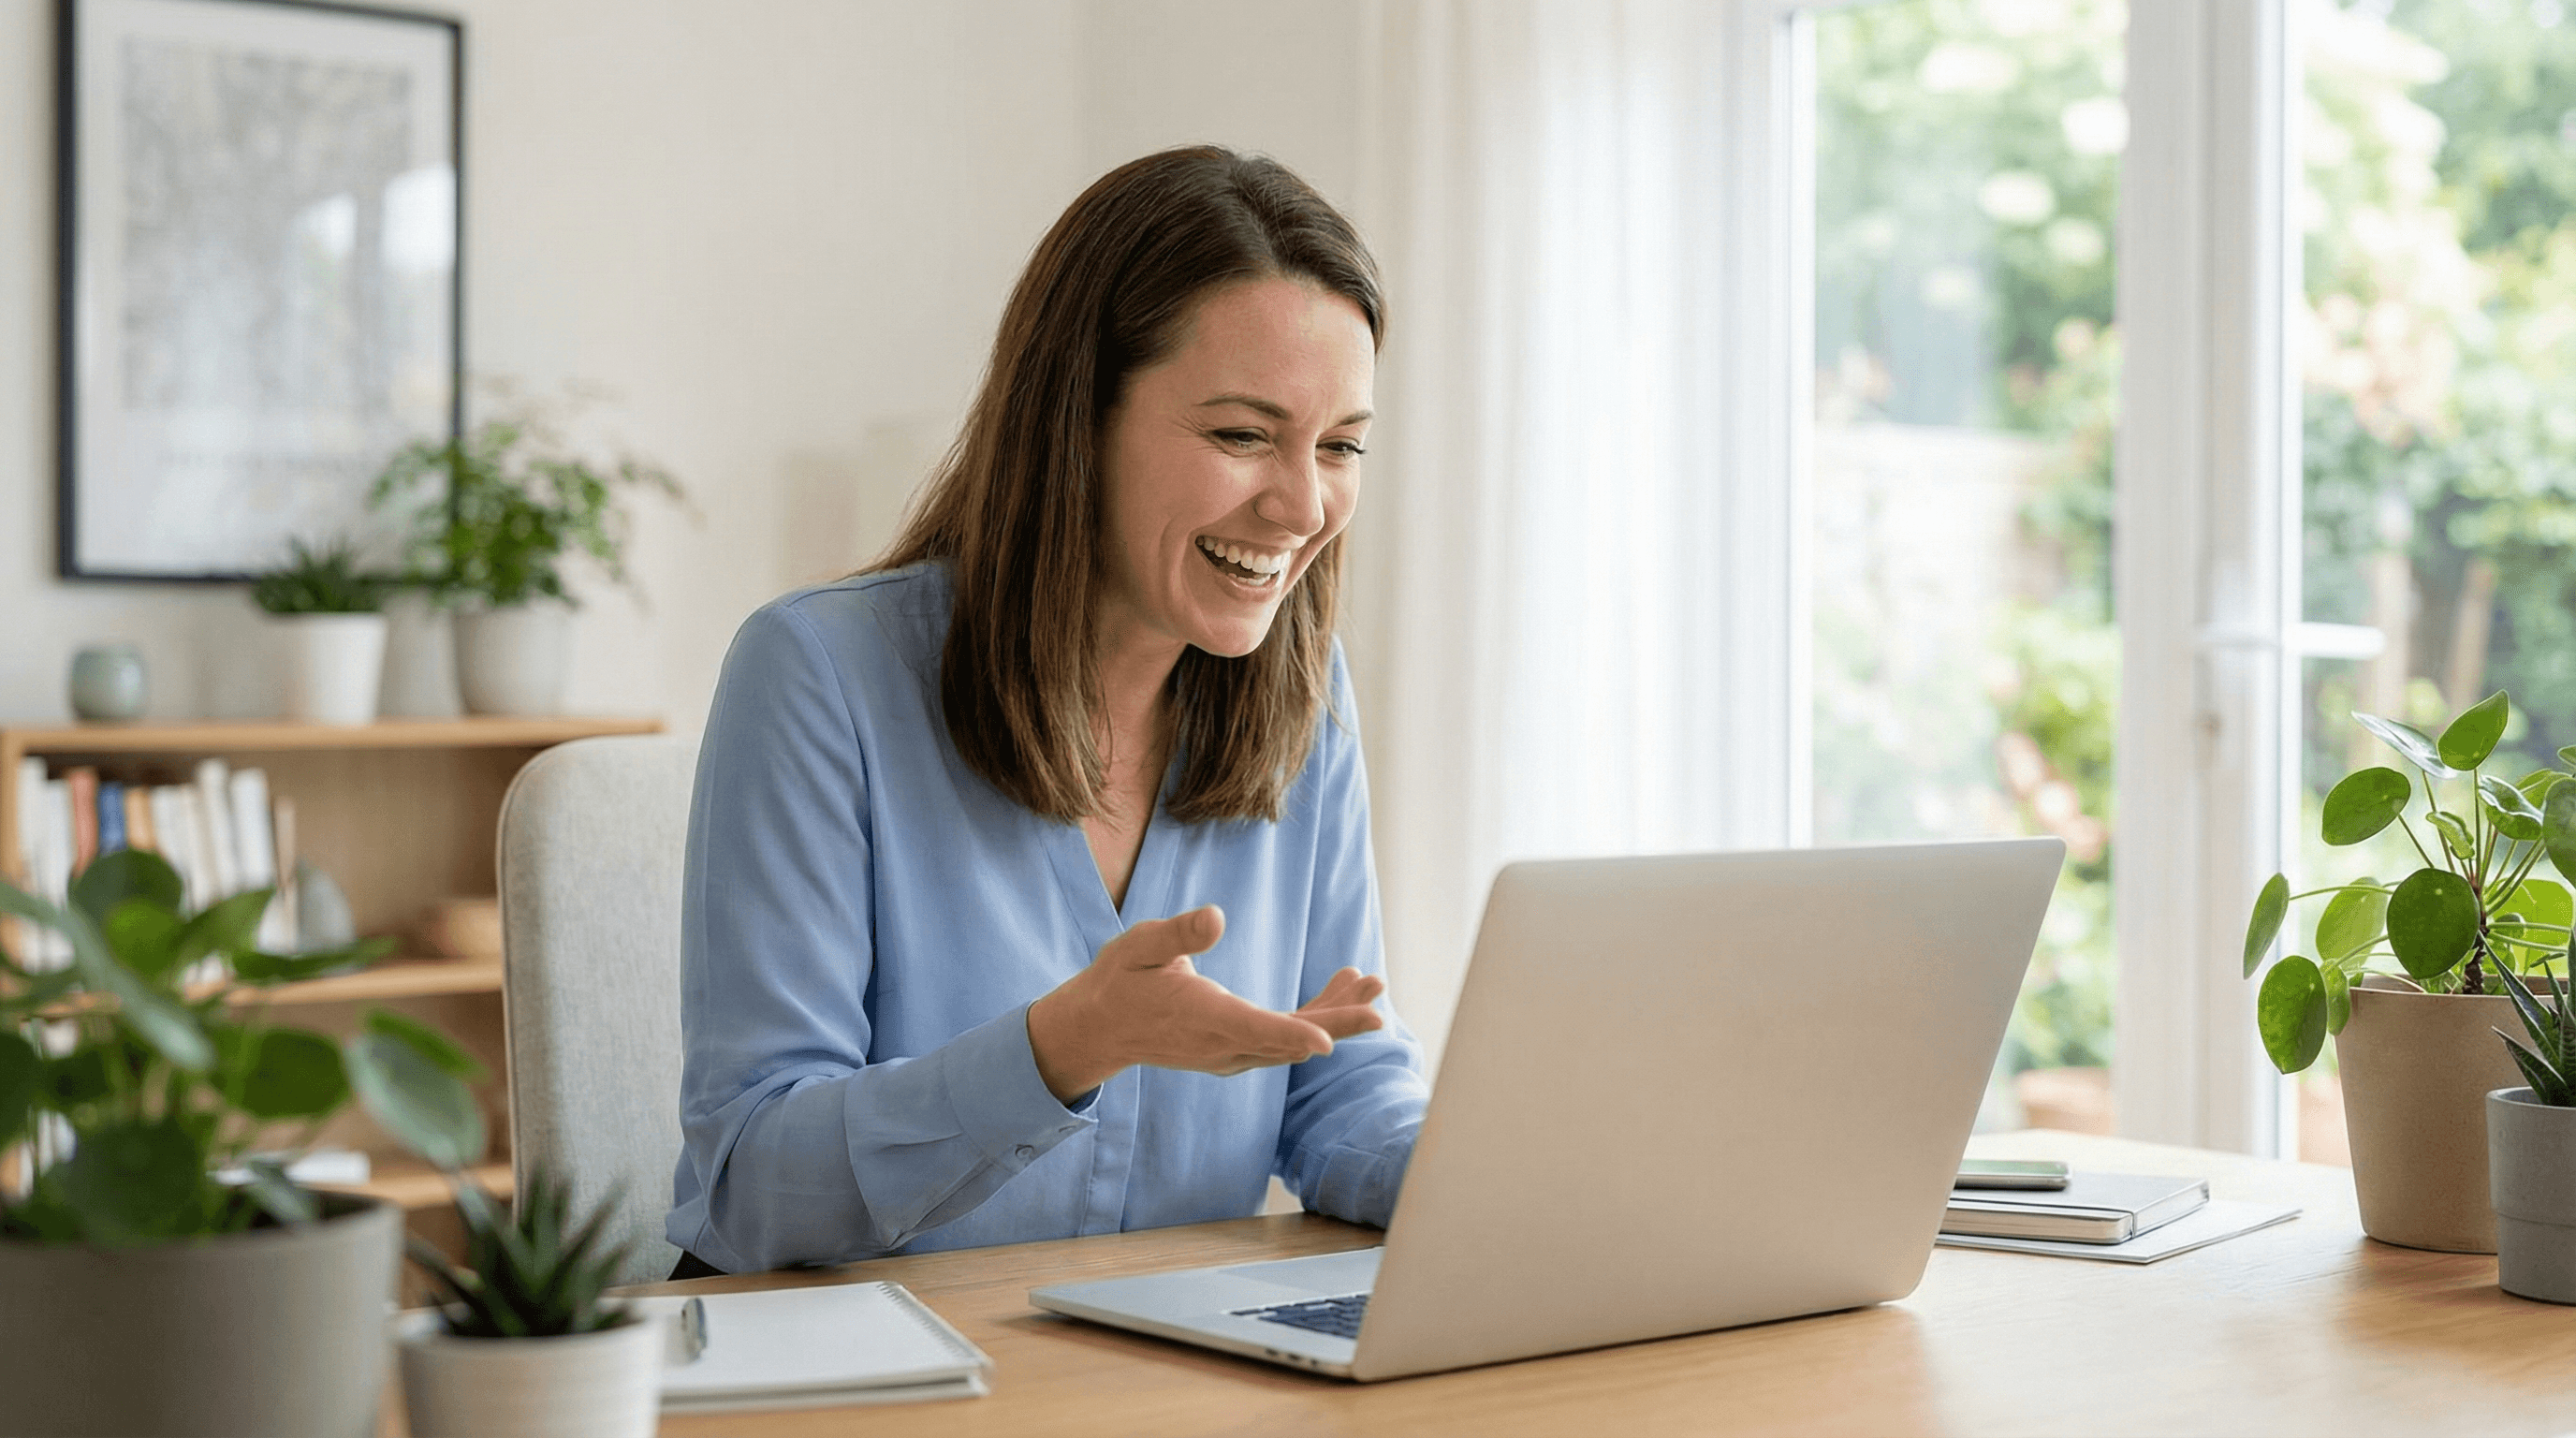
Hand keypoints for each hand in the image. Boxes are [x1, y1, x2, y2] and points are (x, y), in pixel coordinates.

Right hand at [1026, 905, 1386, 1102]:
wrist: (1101, 1028)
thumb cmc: (1121, 979)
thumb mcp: (1140, 946)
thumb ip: (1179, 935)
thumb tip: (1215, 917)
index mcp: (1203, 1019)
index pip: (1255, 1030)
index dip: (1294, 1034)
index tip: (1330, 1041)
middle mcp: (1224, 1045)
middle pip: (1290, 1039)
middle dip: (1339, 1020)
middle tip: (1378, 999)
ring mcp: (1232, 1053)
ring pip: (1293, 1040)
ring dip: (1335, 1014)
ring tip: (1370, 981)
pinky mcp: (1237, 1050)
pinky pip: (1283, 1039)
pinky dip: (1314, 1018)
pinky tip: (1338, 987)